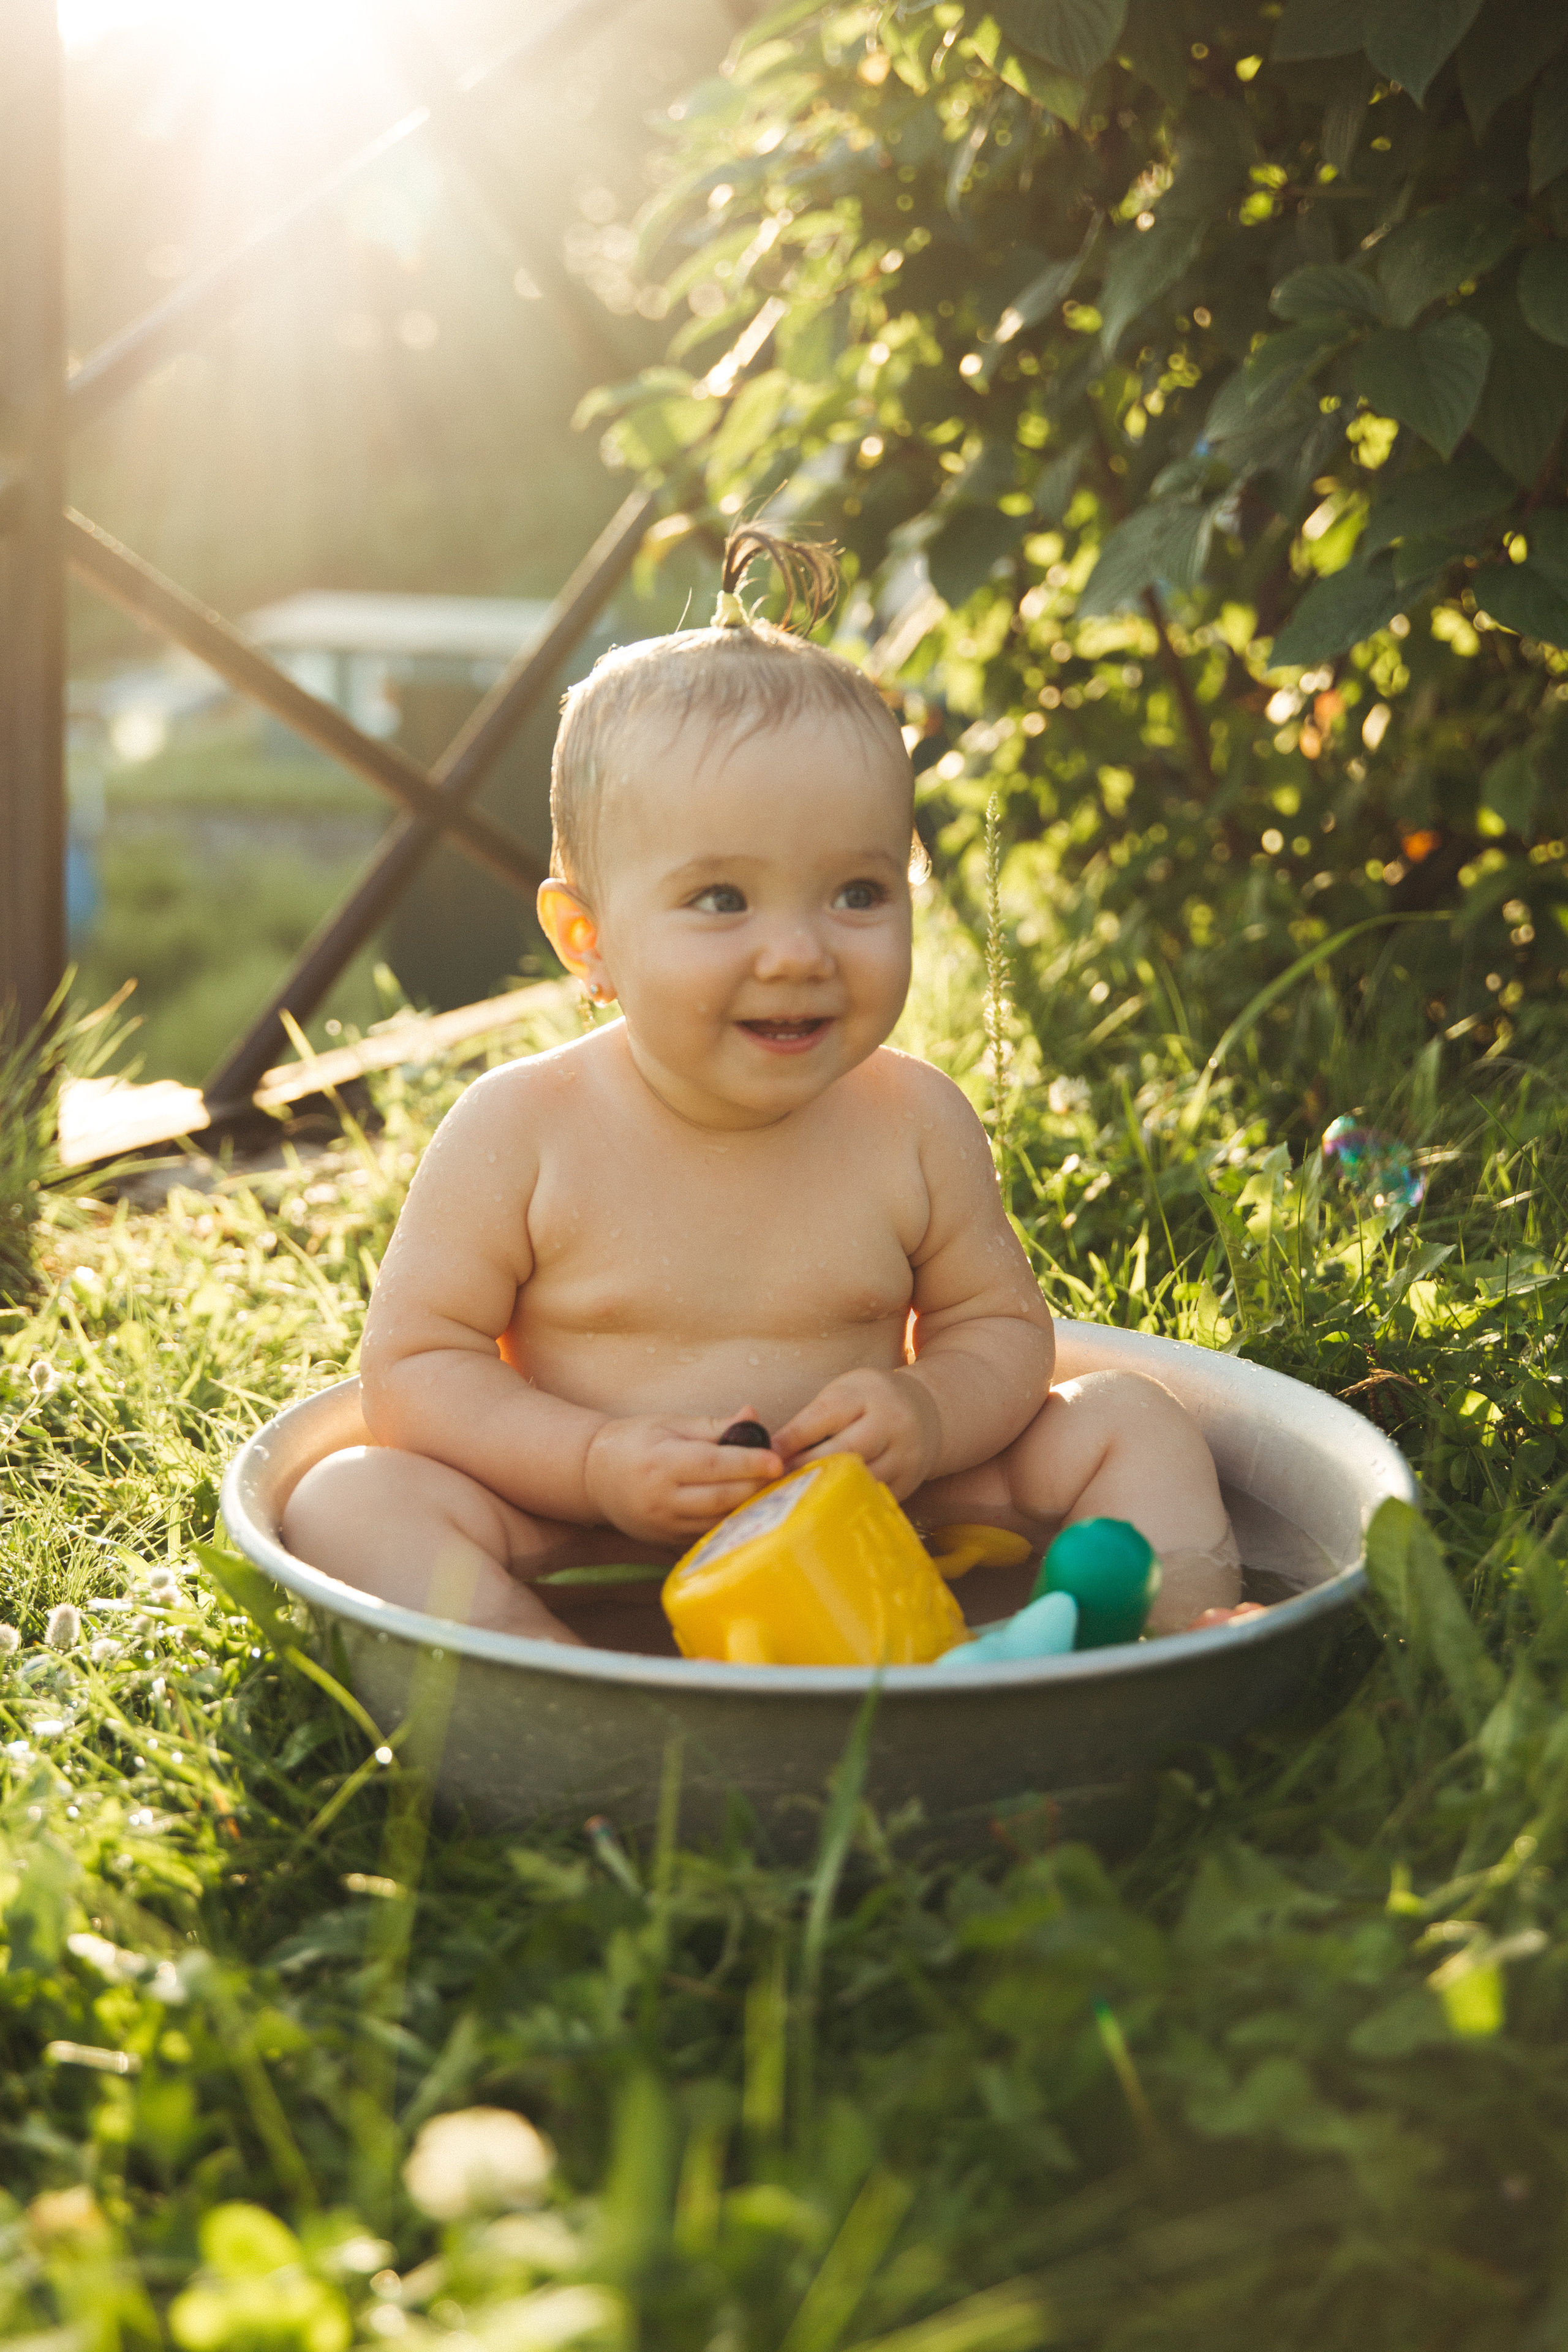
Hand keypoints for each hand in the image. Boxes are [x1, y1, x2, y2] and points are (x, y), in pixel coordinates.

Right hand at [583, 1410, 782, 1545]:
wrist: (593, 1476)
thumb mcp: (669, 1424)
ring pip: (718, 1521)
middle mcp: (662, 1498)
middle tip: (782, 1474)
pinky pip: (708, 1534)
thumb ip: (713, 1425)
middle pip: (721, 1497)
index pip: (713, 1465)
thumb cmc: (635, 1442)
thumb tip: (752, 1416)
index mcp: (661, 1462)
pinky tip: (749, 1508)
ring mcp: (664, 1525)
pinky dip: (731, 1522)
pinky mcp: (667, 1541)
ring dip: (749, 1507)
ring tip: (772, 1491)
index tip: (777, 1460)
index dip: (749, 1463)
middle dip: (756, 1486)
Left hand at [772, 1368, 941, 1498]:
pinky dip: (845, 1502)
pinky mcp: (908, 1482)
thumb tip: (768, 1452)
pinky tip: (822, 1505)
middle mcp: (890, 1422)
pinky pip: (872, 1497)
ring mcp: (904, 1455)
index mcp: (866, 1394)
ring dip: (822, 1489)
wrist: (928, 1412)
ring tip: (793, 1497)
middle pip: (842, 1451)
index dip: (791, 1440)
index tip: (765, 1456)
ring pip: (858, 1479)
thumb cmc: (869, 1402)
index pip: (823, 1417)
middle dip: (804, 1468)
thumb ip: (810, 1420)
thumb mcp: (843, 1394)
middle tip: (773, 1483)